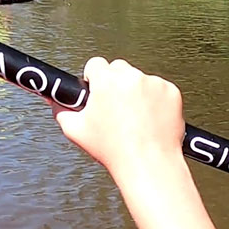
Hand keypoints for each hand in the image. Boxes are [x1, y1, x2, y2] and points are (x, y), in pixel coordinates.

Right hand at [54, 57, 185, 179]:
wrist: (148, 163)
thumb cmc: (114, 150)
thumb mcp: (76, 132)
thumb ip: (62, 111)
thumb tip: (56, 102)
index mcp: (106, 81)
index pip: (95, 64)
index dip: (93, 78)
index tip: (95, 88)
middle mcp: (131, 77)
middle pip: (118, 69)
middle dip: (115, 83)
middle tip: (114, 107)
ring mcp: (153, 83)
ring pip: (140, 80)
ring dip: (136, 92)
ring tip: (134, 119)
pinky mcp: (171, 92)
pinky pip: (159, 89)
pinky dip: (156, 100)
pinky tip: (150, 120)